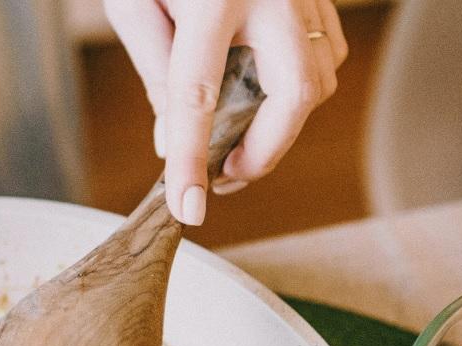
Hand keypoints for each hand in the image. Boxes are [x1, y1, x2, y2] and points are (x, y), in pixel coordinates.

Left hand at [105, 0, 347, 224]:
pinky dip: (299, 91)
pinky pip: (327, 53)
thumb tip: (171, 141)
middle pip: (294, 94)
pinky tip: (262, 100)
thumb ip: (156, 71)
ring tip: (237, 142)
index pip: (197, 96)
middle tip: (225, 176)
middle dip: (264, 151)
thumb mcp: (134, 3)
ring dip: (282, 125)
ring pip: (319, 79)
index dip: (190, 161)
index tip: (188, 210)